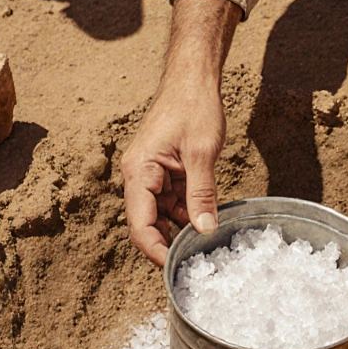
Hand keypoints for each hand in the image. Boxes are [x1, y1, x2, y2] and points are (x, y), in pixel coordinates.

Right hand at [121, 83, 225, 264]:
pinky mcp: (167, 173)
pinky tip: (208, 223)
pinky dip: (190, 213)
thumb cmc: (193, 106)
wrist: (193, 78)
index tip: (175, 269)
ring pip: (164, 215)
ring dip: (183, 229)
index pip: (140, 225)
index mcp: (139, 172)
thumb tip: (204, 231)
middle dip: (169, 244)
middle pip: (148, 224)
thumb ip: (202, 195)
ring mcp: (153, 176)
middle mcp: (140, 177)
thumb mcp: (201, 153)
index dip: (155, 251)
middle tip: (195, 265)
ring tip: (206, 247)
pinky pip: (175, 202)